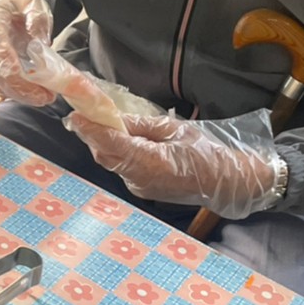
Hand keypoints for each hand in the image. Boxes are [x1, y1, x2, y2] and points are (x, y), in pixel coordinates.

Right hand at [0, 0, 55, 105]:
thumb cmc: (14, 2)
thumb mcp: (32, 1)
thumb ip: (38, 19)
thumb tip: (41, 43)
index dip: (15, 72)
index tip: (36, 84)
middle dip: (20, 89)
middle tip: (45, 97)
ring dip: (17, 94)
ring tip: (42, 97)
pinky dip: (11, 92)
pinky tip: (30, 94)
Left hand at [67, 109, 281, 219]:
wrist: (227, 182)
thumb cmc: (206, 151)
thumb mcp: (175, 130)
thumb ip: (142, 126)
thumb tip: (116, 119)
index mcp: (151, 163)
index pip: (112, 145)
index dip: (92, 130)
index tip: (76, 116)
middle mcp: (140, 179)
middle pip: (106, 156)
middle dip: (93, 136)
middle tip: (84, 114)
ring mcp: (140, 188)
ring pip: (112, 163)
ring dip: (103, 144)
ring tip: (99, 123)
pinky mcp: (142, 190)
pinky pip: (122, 169)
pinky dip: (116, 153)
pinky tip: (118, 140)